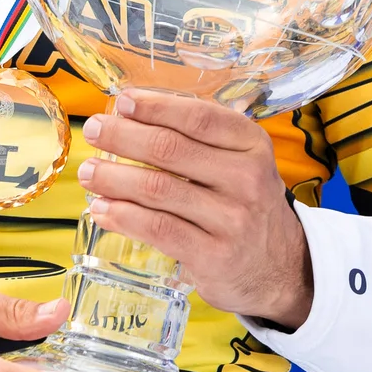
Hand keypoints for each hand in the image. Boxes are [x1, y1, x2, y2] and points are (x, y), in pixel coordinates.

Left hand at [77, 90, 312, 330]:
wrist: (282, 269)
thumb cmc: (245, 205)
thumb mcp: (241, 164)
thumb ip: (199, 140)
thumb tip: (129, 117)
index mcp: (251, 146)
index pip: (199, 117)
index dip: (155, 107)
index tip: (121, 101)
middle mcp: (246, 179)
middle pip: (171, 149)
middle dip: (123, 136)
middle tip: (93, 130)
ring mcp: (231, 220)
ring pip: (158, 190)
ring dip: (114, 179)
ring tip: (88, 173)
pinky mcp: (214, 256)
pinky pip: (158, 229)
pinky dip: (123, 217)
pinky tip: (102, 209)